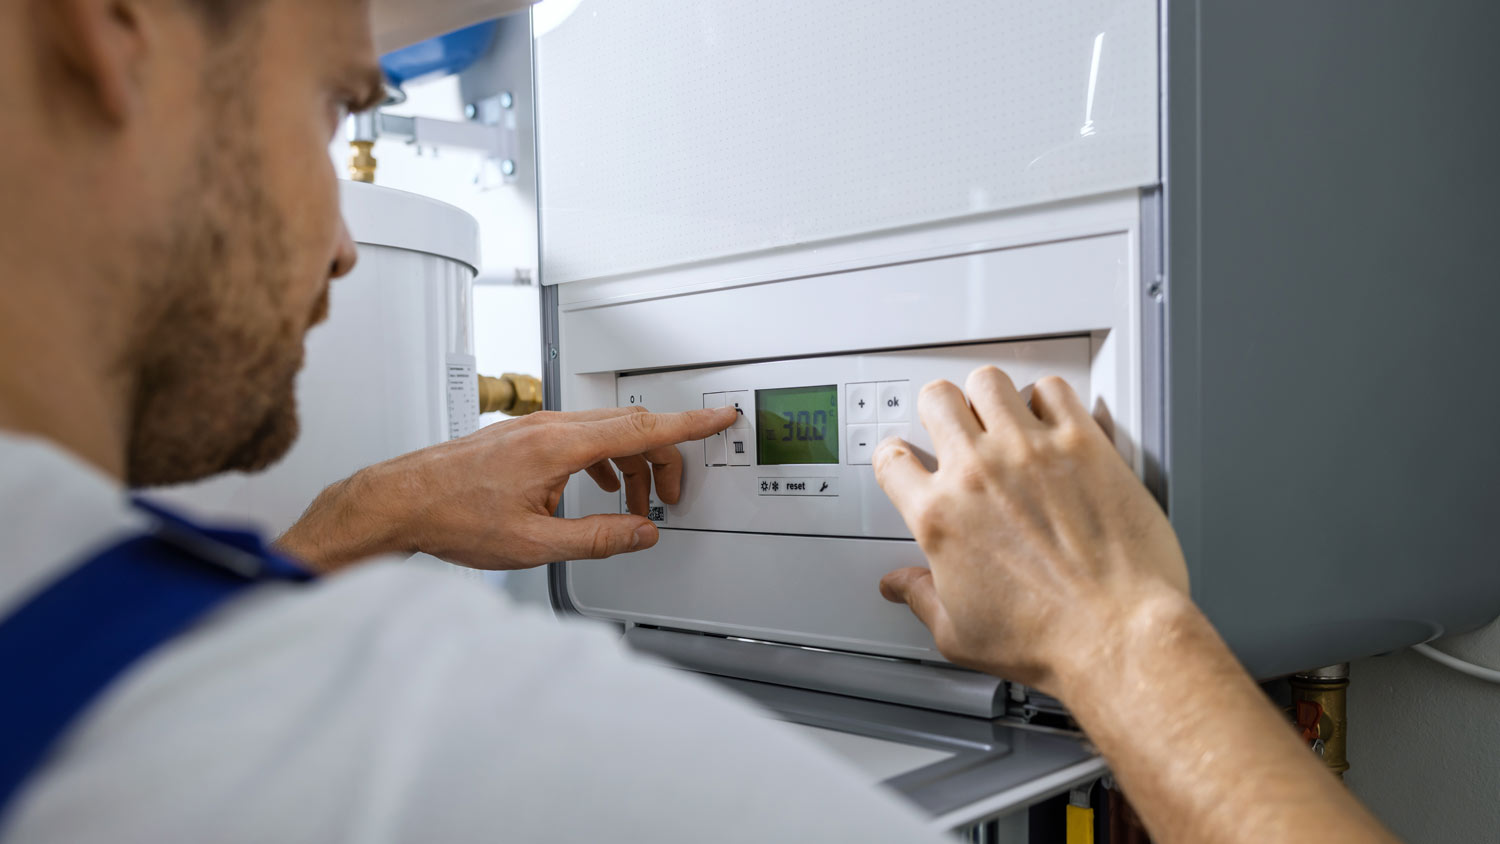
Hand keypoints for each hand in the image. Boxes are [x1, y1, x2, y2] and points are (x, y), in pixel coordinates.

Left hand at [278, 405, 738, 570]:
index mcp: (559, 447)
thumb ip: (598, 538)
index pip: (641, 428)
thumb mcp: (534, 545)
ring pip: (604, 431)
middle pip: (630, 428)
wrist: (398, 502)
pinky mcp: (522, 435)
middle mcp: (549, 427)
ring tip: (631, 503)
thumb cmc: (451, 518)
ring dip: (630, 462)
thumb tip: (641, 533)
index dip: (688, 426)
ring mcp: (534, 427)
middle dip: (661, 459)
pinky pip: (580, 434)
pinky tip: (596, 485)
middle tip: (669, 496)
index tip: (719, 417)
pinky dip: (602, 457)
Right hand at [873, 367, 1187, 694]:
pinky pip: (1053, 389)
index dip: (896, 456)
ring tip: (1003, 414)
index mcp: (940, 516)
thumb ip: (921, 598)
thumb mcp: (959, 633)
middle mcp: (978, 473)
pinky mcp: (1082, 443)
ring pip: (989, 381)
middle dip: (942, 410)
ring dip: (991, 397)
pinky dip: (1049, 398)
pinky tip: (1052, 419)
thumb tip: (900, 587)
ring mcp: (1029, 452)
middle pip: (938, 400)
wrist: (1115, 634)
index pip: (892, 458)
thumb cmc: (1047, 638)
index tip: (908, 460)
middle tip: (956, 424)